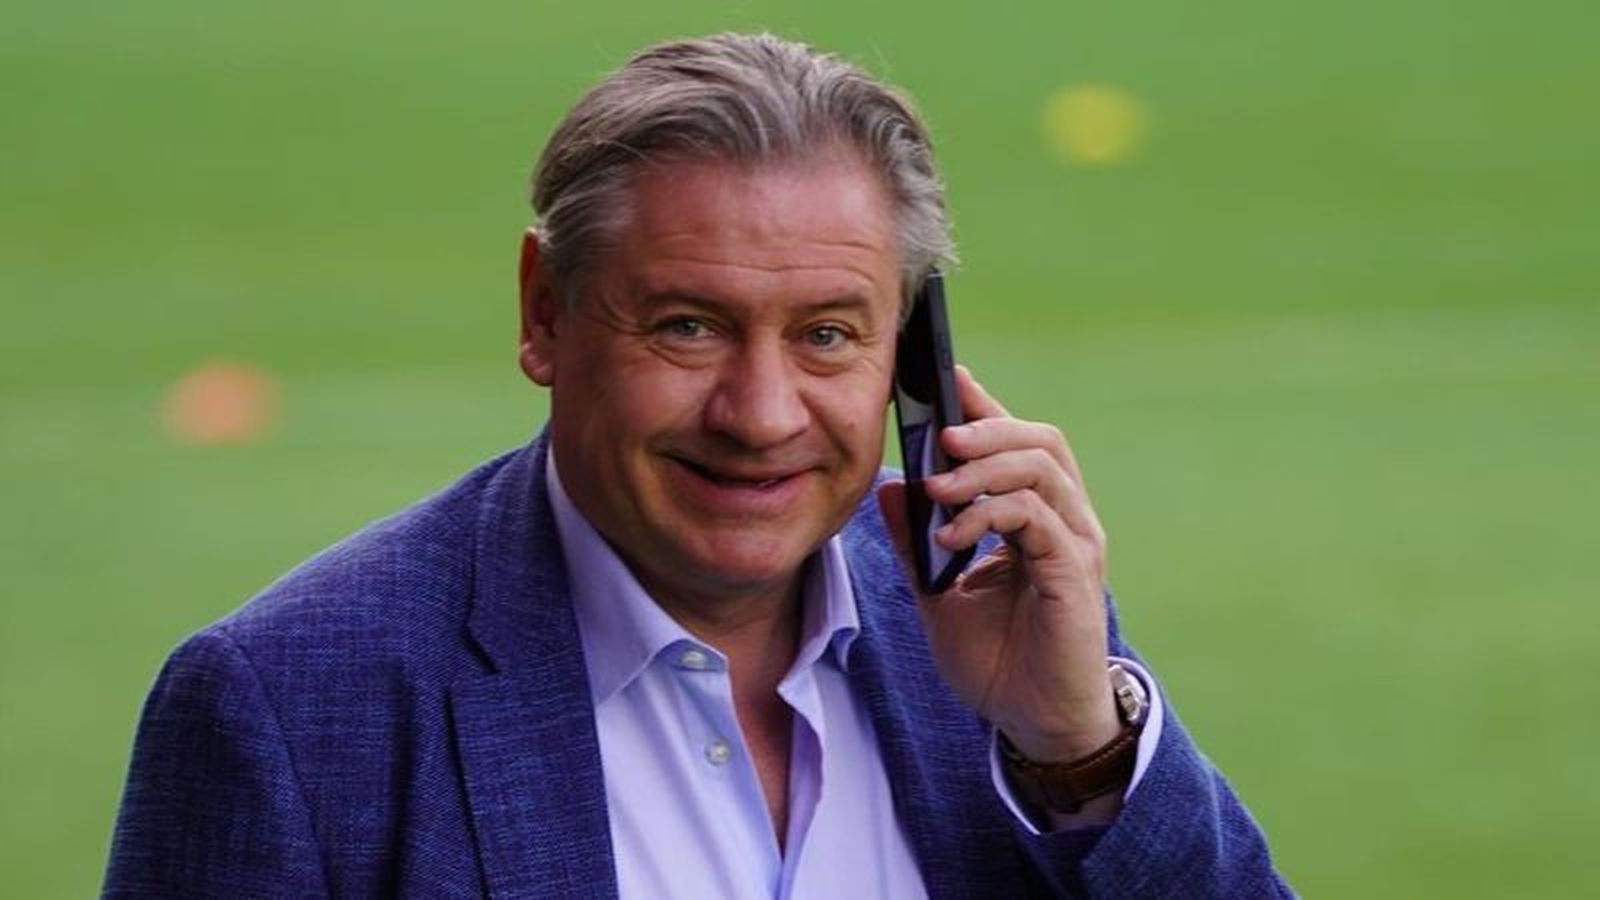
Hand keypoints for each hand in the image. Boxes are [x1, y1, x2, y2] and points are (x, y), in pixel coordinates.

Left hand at [878, 366, 1119, 764]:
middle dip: (988, 425)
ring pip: (1042, 467)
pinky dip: (989, 515)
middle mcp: (1064, 519)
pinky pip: (1037, 518)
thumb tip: (890, 487)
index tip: (944, 378)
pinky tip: (951, 535)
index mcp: (1036, 516)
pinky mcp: (1075, 572)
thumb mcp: (938, 595)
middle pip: (1040, 438)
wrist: (1037, 723)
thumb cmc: (998, 660)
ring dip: (985, 466)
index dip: (984, 406)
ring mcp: (1075, 543)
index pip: (1016, 442)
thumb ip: (916, 543)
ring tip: (937, 485)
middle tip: (940, 433)